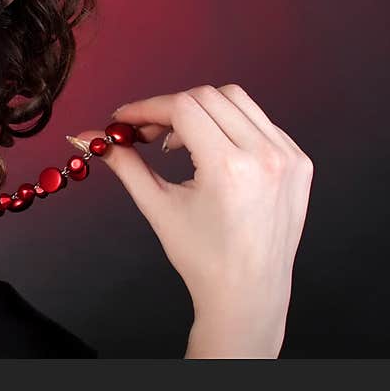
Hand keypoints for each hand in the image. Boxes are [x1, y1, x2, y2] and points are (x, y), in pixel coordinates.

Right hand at [75, 84, 312, 350]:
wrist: (248, 293)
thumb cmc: (203, 259)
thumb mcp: (158, 207)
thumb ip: (125, 164)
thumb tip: (90, 139)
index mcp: (229, 168)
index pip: (183, 108)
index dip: (147, 108)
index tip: (125, 120)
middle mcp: (264, 156)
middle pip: (208, 97)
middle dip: (170, 108)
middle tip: (146, 132)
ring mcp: (287, 157)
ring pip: (236, 101)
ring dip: (202, 111)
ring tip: (180, 142)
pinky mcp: (299, 162)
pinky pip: (259, 122)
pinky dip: (230, 125)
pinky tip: (213, 150)